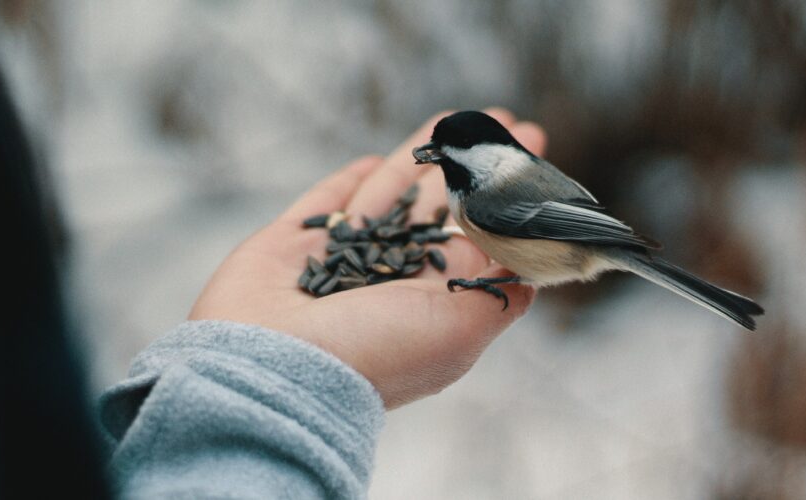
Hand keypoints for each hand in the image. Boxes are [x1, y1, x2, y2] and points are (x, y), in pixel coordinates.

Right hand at [189, 108, 547, 407]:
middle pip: (436, 209)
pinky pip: (322, 206)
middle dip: (469, 167)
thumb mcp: (457, 332)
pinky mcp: (287, 246)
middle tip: (502, 124)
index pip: (476, 237)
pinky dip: (344, 184)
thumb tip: (529, 279)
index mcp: (429, 301)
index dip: (502, 197)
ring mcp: (336, 262)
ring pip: (384, 196)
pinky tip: (370, 160)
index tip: (532, 157)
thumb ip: (496, 298)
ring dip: (417, 158)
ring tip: (449, 119)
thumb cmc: (373, 351)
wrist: (273, 368)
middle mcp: (386, 281)